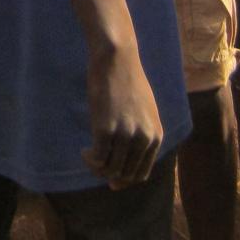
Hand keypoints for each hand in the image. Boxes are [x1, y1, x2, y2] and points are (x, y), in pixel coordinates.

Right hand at [84, 43, 163, 187]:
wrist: (117, 59)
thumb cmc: (128, 81)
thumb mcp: (145, 111)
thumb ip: (142, 133)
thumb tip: (129, 156)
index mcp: (155, 136)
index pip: (141, 173)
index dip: (125, 180)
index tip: (111, 178)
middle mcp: (143, 139)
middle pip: (125, 174)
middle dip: (110, 176)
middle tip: (96, 167)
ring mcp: (125, 135)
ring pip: (111, 169)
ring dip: (97, 169)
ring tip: (89, 157)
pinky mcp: (105, 129)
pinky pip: (98, 158)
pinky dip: (90, 160)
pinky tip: (84, 152)